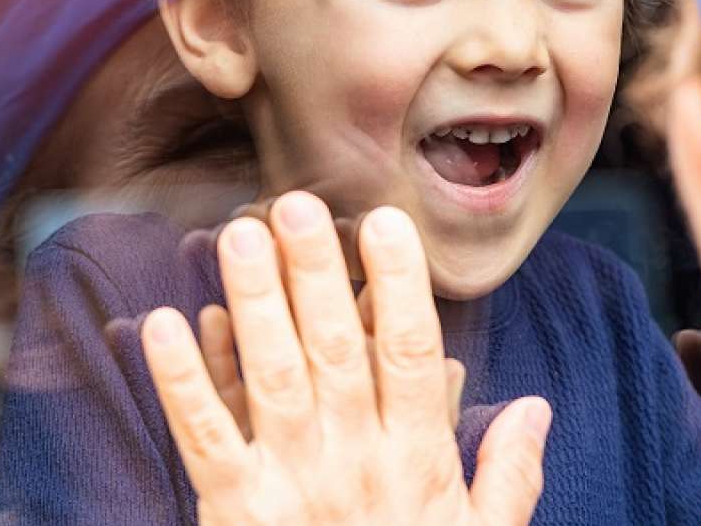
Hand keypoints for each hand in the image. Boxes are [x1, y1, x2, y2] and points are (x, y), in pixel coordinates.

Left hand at [142, 193, 550, 524]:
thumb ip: (510, 474)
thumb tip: (536, 407)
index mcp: (416, 459)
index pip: (413, 354)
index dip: (400, 285)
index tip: (387, 225)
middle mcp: (355, 460)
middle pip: (335, 351)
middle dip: (315, 273)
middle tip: (297, 204)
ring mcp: (291, 484)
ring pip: (271, 378)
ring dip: (254, 303)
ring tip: (240, 236)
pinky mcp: (235, 510)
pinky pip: (205, 438)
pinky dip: (182, 381)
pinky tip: (164, 325)